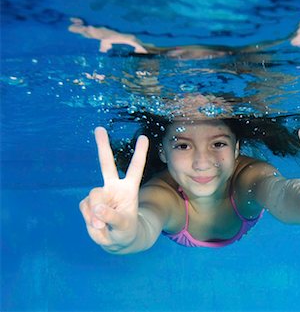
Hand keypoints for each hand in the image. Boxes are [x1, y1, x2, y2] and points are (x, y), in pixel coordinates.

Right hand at [79, 127, 148, 248]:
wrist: (115, 240)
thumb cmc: (126, 230)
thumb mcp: (124, 226)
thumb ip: (112, 217)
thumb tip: (97, 209)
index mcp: (129, 188)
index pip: (135, 168)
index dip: (140, 153)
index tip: (144, 137)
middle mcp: (114, 187)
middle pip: (106, 164)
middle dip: (103, 146)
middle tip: (99, 128)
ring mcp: (100, 194)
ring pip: (94, 196)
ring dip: (97, 213)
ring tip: (104, 225)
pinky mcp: (88, 204)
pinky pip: (85, 208)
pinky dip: (90, 220)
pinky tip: (97, 225)